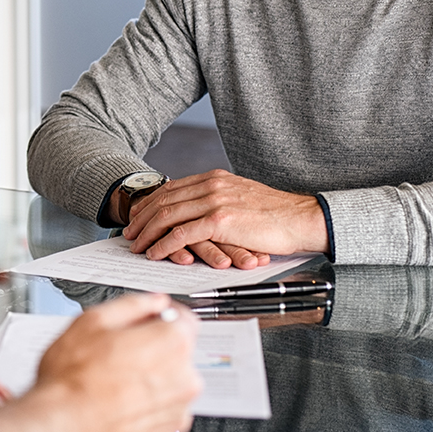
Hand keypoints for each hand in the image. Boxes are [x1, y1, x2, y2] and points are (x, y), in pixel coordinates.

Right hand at [33, 293, 200, 431]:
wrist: (62, 430)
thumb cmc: (72, 380)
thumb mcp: (92, 321)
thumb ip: (131, 305)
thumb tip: (151, 302)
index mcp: (170, 344)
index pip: (184, 319)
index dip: (162, 316)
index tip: (149, 319)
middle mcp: (183, 379)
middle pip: (177, 353)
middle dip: (153, 349)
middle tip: (118, 352)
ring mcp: (177, 412)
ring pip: (169, 385)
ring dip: (150, 380)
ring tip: (113, 382)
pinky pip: (162, 413)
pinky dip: (146, 408)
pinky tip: (118, 404)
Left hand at [123, 169, 328, 266]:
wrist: (302, 218)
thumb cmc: (276, 215)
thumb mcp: (241, 198)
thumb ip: (218, 200)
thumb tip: (199, 213)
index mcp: (214, 178)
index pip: (171, 189)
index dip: (150, 203)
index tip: (138, 216)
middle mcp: (210, 185)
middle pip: (164, 200)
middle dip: (142, 218)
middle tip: (129, 233)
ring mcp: (214, 201)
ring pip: (168, 216)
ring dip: (148, 232)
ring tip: (137, 246)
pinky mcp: (220, 221)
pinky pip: (182, 233)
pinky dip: (164, 244)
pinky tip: (156, 253)